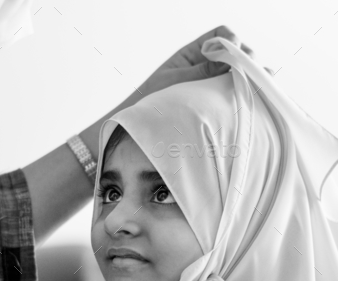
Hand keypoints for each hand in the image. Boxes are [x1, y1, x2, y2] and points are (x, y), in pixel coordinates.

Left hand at [139, 26, 255, 95]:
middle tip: (253, 66)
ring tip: (260, 79)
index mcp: (193, 53)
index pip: (219, 35)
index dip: (231, 38)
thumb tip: (229, 61)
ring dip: (250, 74)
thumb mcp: (176, 80)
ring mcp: (212, 82)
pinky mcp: (215, 99)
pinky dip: (245, 89)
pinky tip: (255, 91)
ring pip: (237, 72)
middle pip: (234, 52)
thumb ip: (201, 71)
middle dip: (246, 56)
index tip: (236, 47)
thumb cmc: (153, 98)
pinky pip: (232, 90)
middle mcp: (205, 65)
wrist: (144, 121)